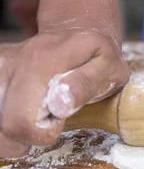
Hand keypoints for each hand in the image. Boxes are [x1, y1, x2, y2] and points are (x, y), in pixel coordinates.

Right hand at [0, 28, 129, 157]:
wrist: (76, 34)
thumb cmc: (97, 57)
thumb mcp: (108, 68)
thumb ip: (86, 85)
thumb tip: (59, 106)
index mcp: (40, 63)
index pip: (21, 120)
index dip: (42, 134)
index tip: (59, 120)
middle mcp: (10, 63)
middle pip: (4, 124)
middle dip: (27, 135)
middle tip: (49, 119)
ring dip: (13, 131)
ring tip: (37, 115)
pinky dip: (6, 122)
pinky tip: (22, 114)